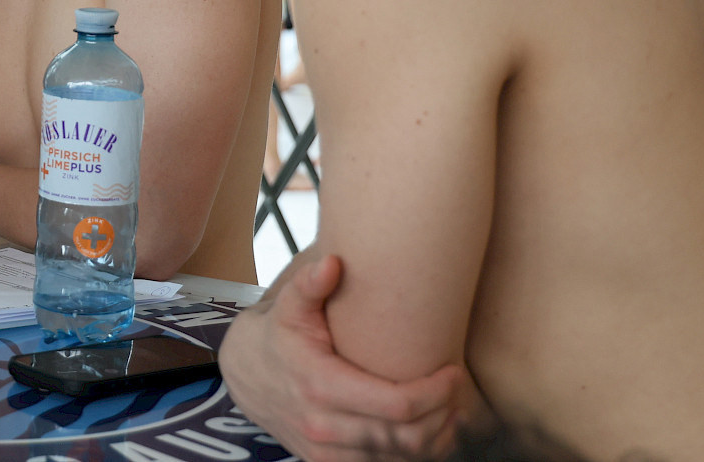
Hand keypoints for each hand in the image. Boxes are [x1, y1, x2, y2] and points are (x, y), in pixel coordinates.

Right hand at [222, 253, 470, 461]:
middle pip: (405, 437)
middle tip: (460, 393)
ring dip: (433, 440)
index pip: (397, 404)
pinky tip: (427, 434)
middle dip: (442, 417)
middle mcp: (322, 426)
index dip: (436, 393)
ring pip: (398, 459)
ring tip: (452, 413)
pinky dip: (410, 456)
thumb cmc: (278, 336)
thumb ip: (309, 284)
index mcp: (320, 386)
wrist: (244, 375)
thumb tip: (332, 262)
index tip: (454, 373)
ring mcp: (323, 451)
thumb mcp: (288, 306)